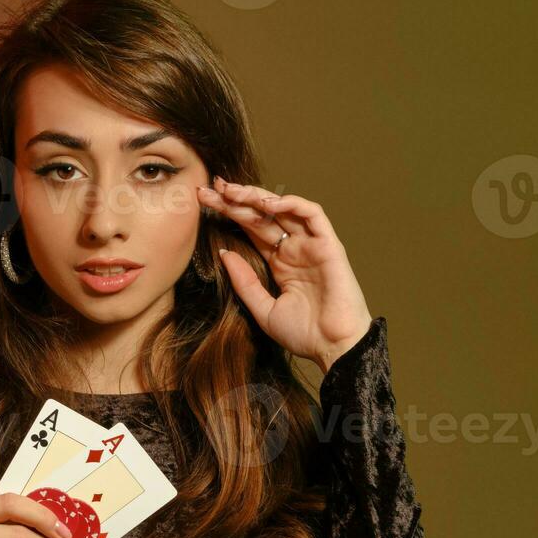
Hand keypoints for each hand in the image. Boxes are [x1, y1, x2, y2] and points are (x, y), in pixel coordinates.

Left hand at [197, 177, 373, 373]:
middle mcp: (295, 249)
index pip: (251, 228)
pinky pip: (312, 215)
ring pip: (284, 209)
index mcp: (279, 262)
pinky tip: (267, 202)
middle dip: (235, 199)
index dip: (229, 213)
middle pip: (262, 215)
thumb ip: (245, 283)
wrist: (333, 348)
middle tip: (209, 188)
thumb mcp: (263, 310)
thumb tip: (224, 254)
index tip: (204, 201)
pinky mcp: (329, 245)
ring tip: (232, 191)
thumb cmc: (305, 334)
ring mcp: (312, 245)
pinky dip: (292, 203)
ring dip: (258, 196)